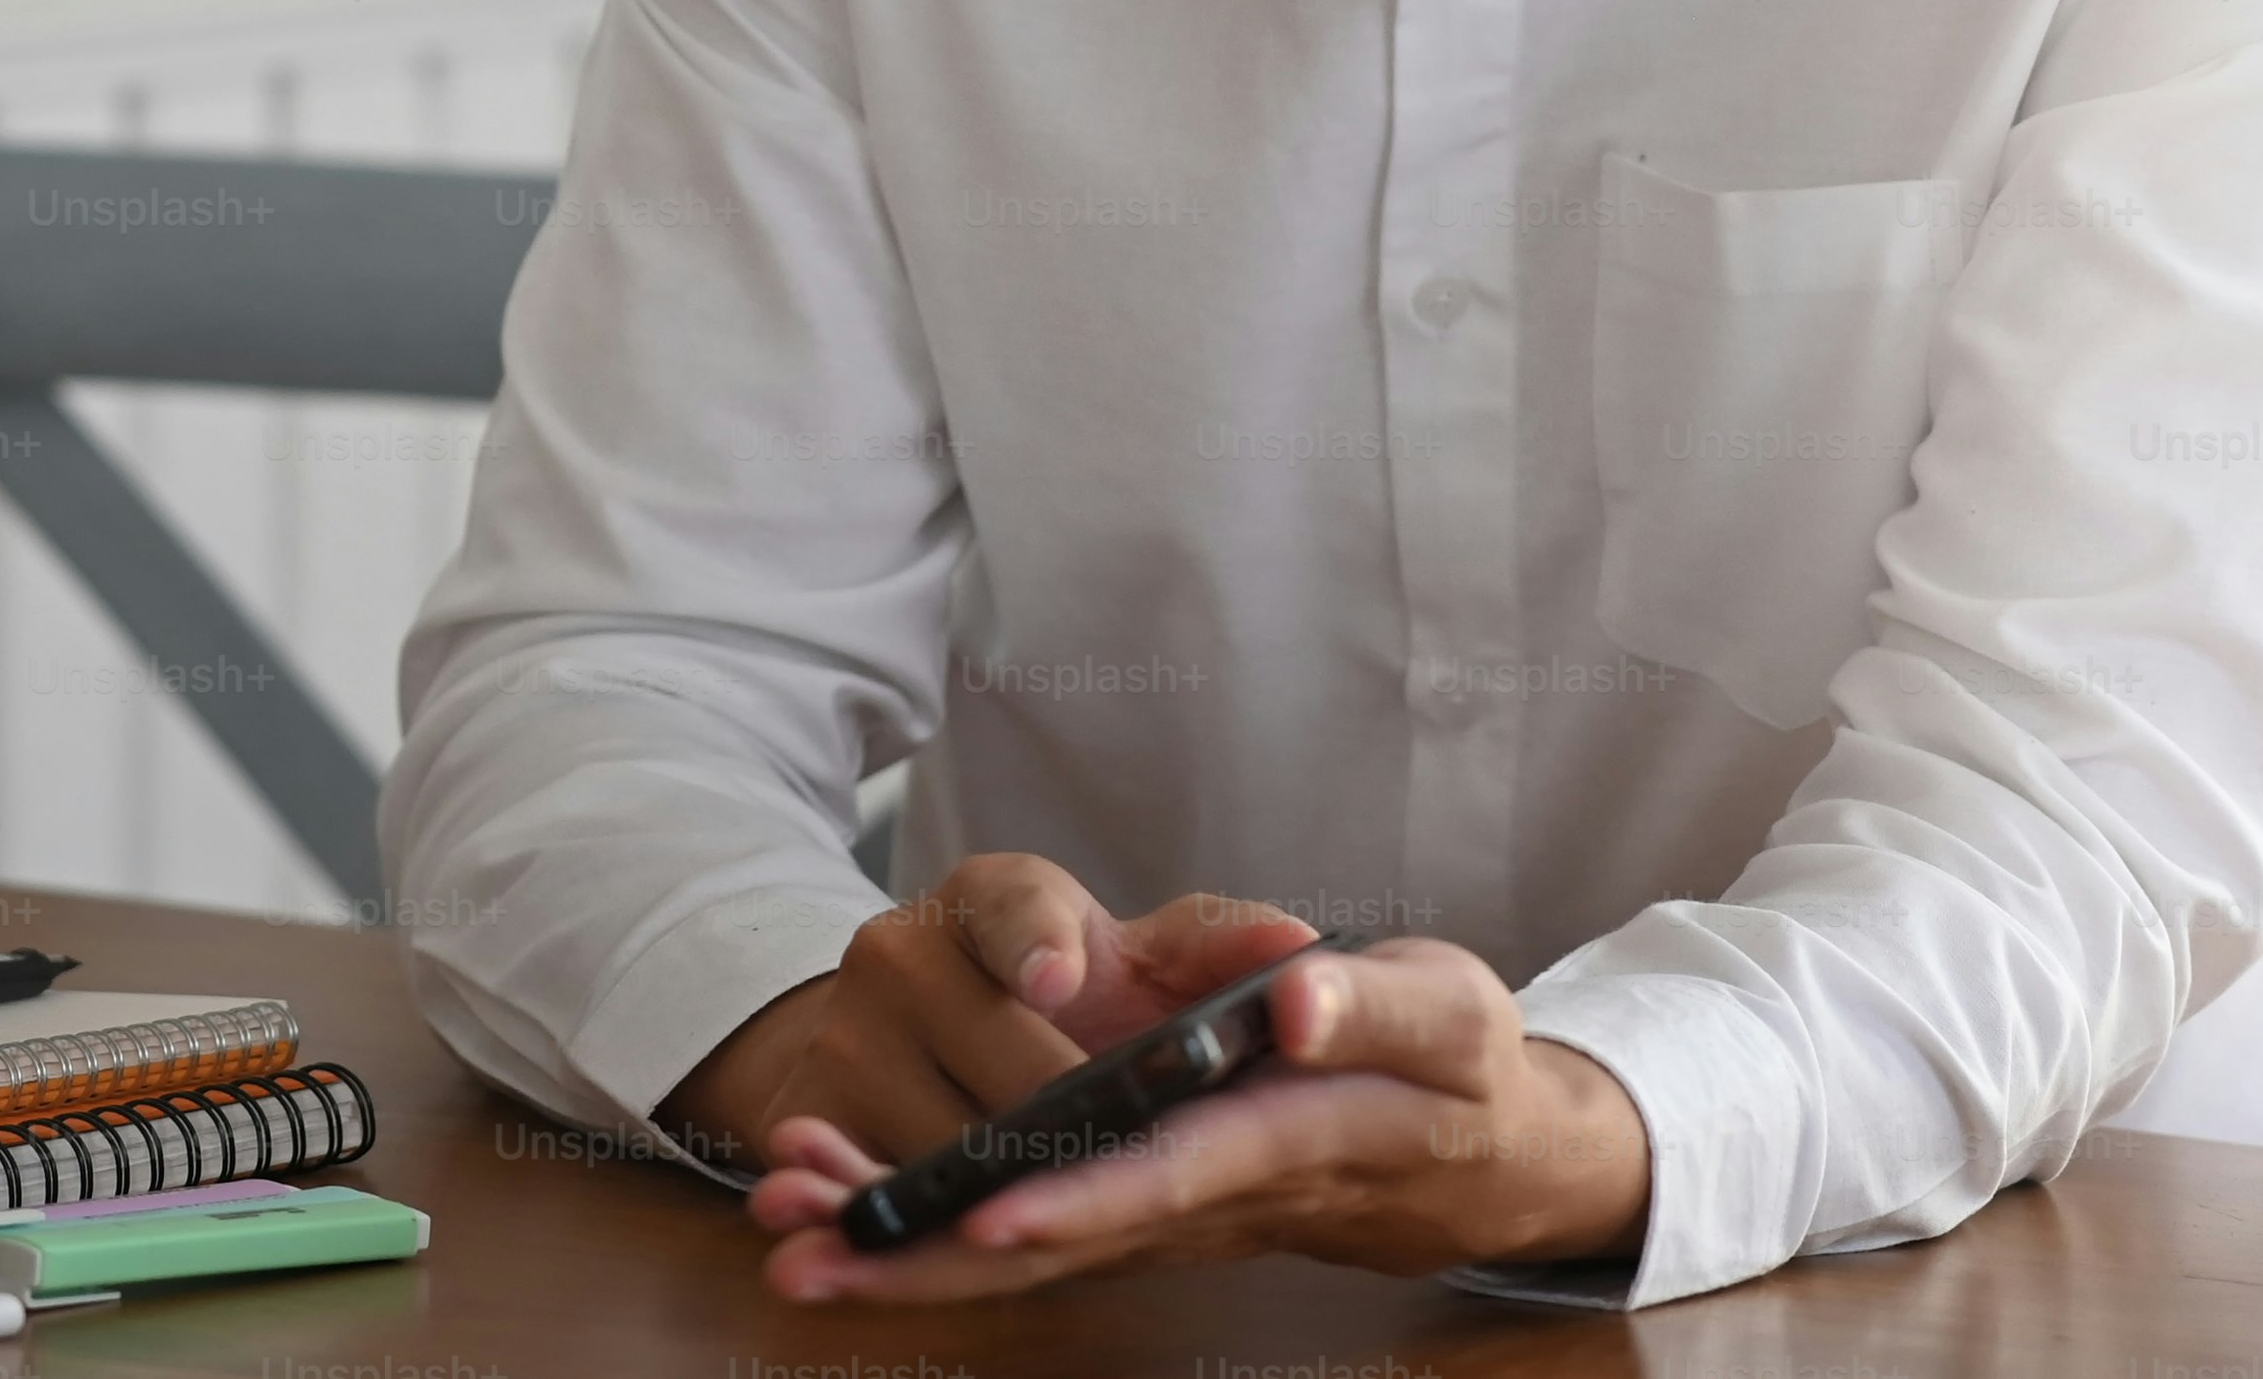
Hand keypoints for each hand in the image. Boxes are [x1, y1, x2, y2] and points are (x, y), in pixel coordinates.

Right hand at [658, 853, 1322, 1172]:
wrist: (921, 1032)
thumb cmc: (1067, 999)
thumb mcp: (1136, 957)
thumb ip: (1218, 948)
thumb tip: (1299, 946)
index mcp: (989, 897)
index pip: (1014, 906)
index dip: (1039, 940)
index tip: (1057, 975)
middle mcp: (899, 951)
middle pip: (1006, 1069)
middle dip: (1073, 1129)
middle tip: (1130, 1170)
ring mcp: (842, 1035)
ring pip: (943, 1142)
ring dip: (998, 1191)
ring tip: (1034, 1212)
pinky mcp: (801, 1113)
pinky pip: (863, 1183)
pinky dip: (896, 1221)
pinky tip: (889, 1241)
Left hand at [737, 938, 1652, 1299]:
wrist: (1476, 1149)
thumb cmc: (1455, 1063)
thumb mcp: (1444, 1011)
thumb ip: (1365, 1006)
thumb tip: (1287, 1005)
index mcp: (1287, 1135)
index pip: (1173, 1173)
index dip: (1084, 1198)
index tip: (990, 1211)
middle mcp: (1211, 1197)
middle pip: (1066, 1241)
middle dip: (939, 1256)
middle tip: (815, 1256)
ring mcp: (1167, 1215)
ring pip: (1028, 1251)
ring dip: (904, 1254)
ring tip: (786, 1238)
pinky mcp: (1137, 1211)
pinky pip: (1024, 1233)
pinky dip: (923, 1231)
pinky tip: (828, 1208)